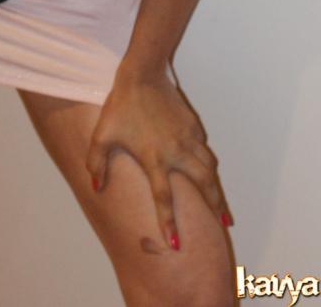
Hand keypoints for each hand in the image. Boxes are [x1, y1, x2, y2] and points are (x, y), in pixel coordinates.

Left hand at [85, 66, 232, 251]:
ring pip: (209, 167)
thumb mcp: (102, 136)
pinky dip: (208, 163)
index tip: (177, 245)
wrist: (142, 75)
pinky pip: (203, 148)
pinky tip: (207, 170)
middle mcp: (176, 152)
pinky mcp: (192, 125)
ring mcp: (187, 137)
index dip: (170, 224)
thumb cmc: (120, 106)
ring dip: (216, 188)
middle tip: (225, 224)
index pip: (164, 199)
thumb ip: (97, 163)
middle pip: (203, 185)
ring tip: (222, 205)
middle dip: (215, 206)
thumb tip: (96, 186)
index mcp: (154, 159)